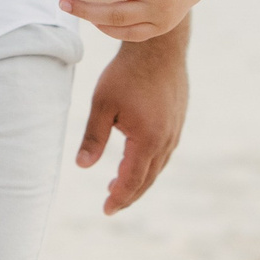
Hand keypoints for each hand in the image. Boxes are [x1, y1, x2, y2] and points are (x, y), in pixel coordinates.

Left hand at [76, 24, 188, 213]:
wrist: (158, 49)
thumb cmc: (126, 74)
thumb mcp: (102, 105)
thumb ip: (93, 137)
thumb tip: (82, 166)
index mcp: (148, 140)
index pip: (132, 180)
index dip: (119, 197)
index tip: (106, 210)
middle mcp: (166, 140)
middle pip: (148, 178)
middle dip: (129, 194)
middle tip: (111, 204)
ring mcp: (175, 131)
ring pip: (158, 166)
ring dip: (140, 180)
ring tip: (120, 186)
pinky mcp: (178, 121)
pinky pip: (164, 152)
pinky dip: (150, 164)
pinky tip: (138, 162)